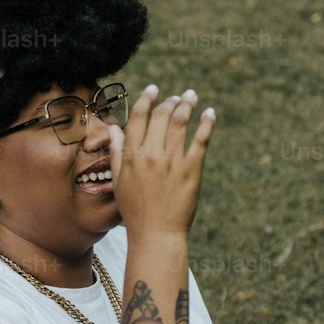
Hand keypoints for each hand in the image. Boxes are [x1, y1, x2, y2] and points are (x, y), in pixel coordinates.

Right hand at [108, 85, 215, 239]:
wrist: (156, 234)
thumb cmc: (135, 210)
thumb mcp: (119, 181)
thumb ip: (117, 152)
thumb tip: (114, 128)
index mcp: (132, 156)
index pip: (139, 116)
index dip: (147, 98)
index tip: (154, 89)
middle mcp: (151, 154)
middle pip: (161, 115)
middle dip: (170, 101)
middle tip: (177, 97)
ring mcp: (173, 161)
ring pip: (181, 122)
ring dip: (187, 105)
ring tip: (191, 97)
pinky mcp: (192, 170)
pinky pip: (201, 139)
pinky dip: (207, 123)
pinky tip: (210, 113)